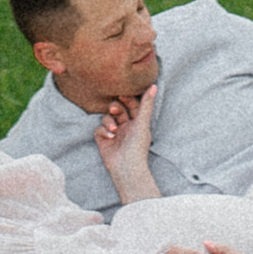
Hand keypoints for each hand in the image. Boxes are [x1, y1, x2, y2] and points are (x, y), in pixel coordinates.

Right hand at [95, 83, 159, 202]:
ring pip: (106, 117)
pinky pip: (98, 129)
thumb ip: (146, 104)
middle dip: (115, 108)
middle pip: (116, 109)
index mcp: (136, 122)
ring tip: (114, 130)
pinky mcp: (103, 140)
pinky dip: (103, 131)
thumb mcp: (143, 122)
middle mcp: (125, 126)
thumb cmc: (138, 146)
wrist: (126, 167)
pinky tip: (109, 137)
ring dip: (108, 121)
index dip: (126, 98)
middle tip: (115, 110)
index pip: (131, 105)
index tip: (123, 94)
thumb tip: (154, 85)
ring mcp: (113, 133)